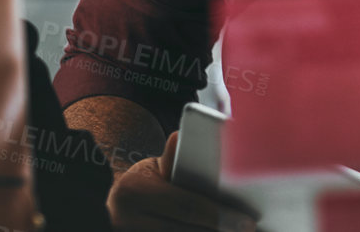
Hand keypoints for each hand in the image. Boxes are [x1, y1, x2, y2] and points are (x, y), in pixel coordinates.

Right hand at [108, 131, 259, 231]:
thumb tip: (179, 137)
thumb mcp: (152, 169)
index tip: (247, 221)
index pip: (186, 205)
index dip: (219, 214)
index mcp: (134, 192)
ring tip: (235, 231)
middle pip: (187, 230)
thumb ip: (172, 160)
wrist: (111, 212)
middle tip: (248, 229)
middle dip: (220, 229)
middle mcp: (128, 220)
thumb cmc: (141, 186)